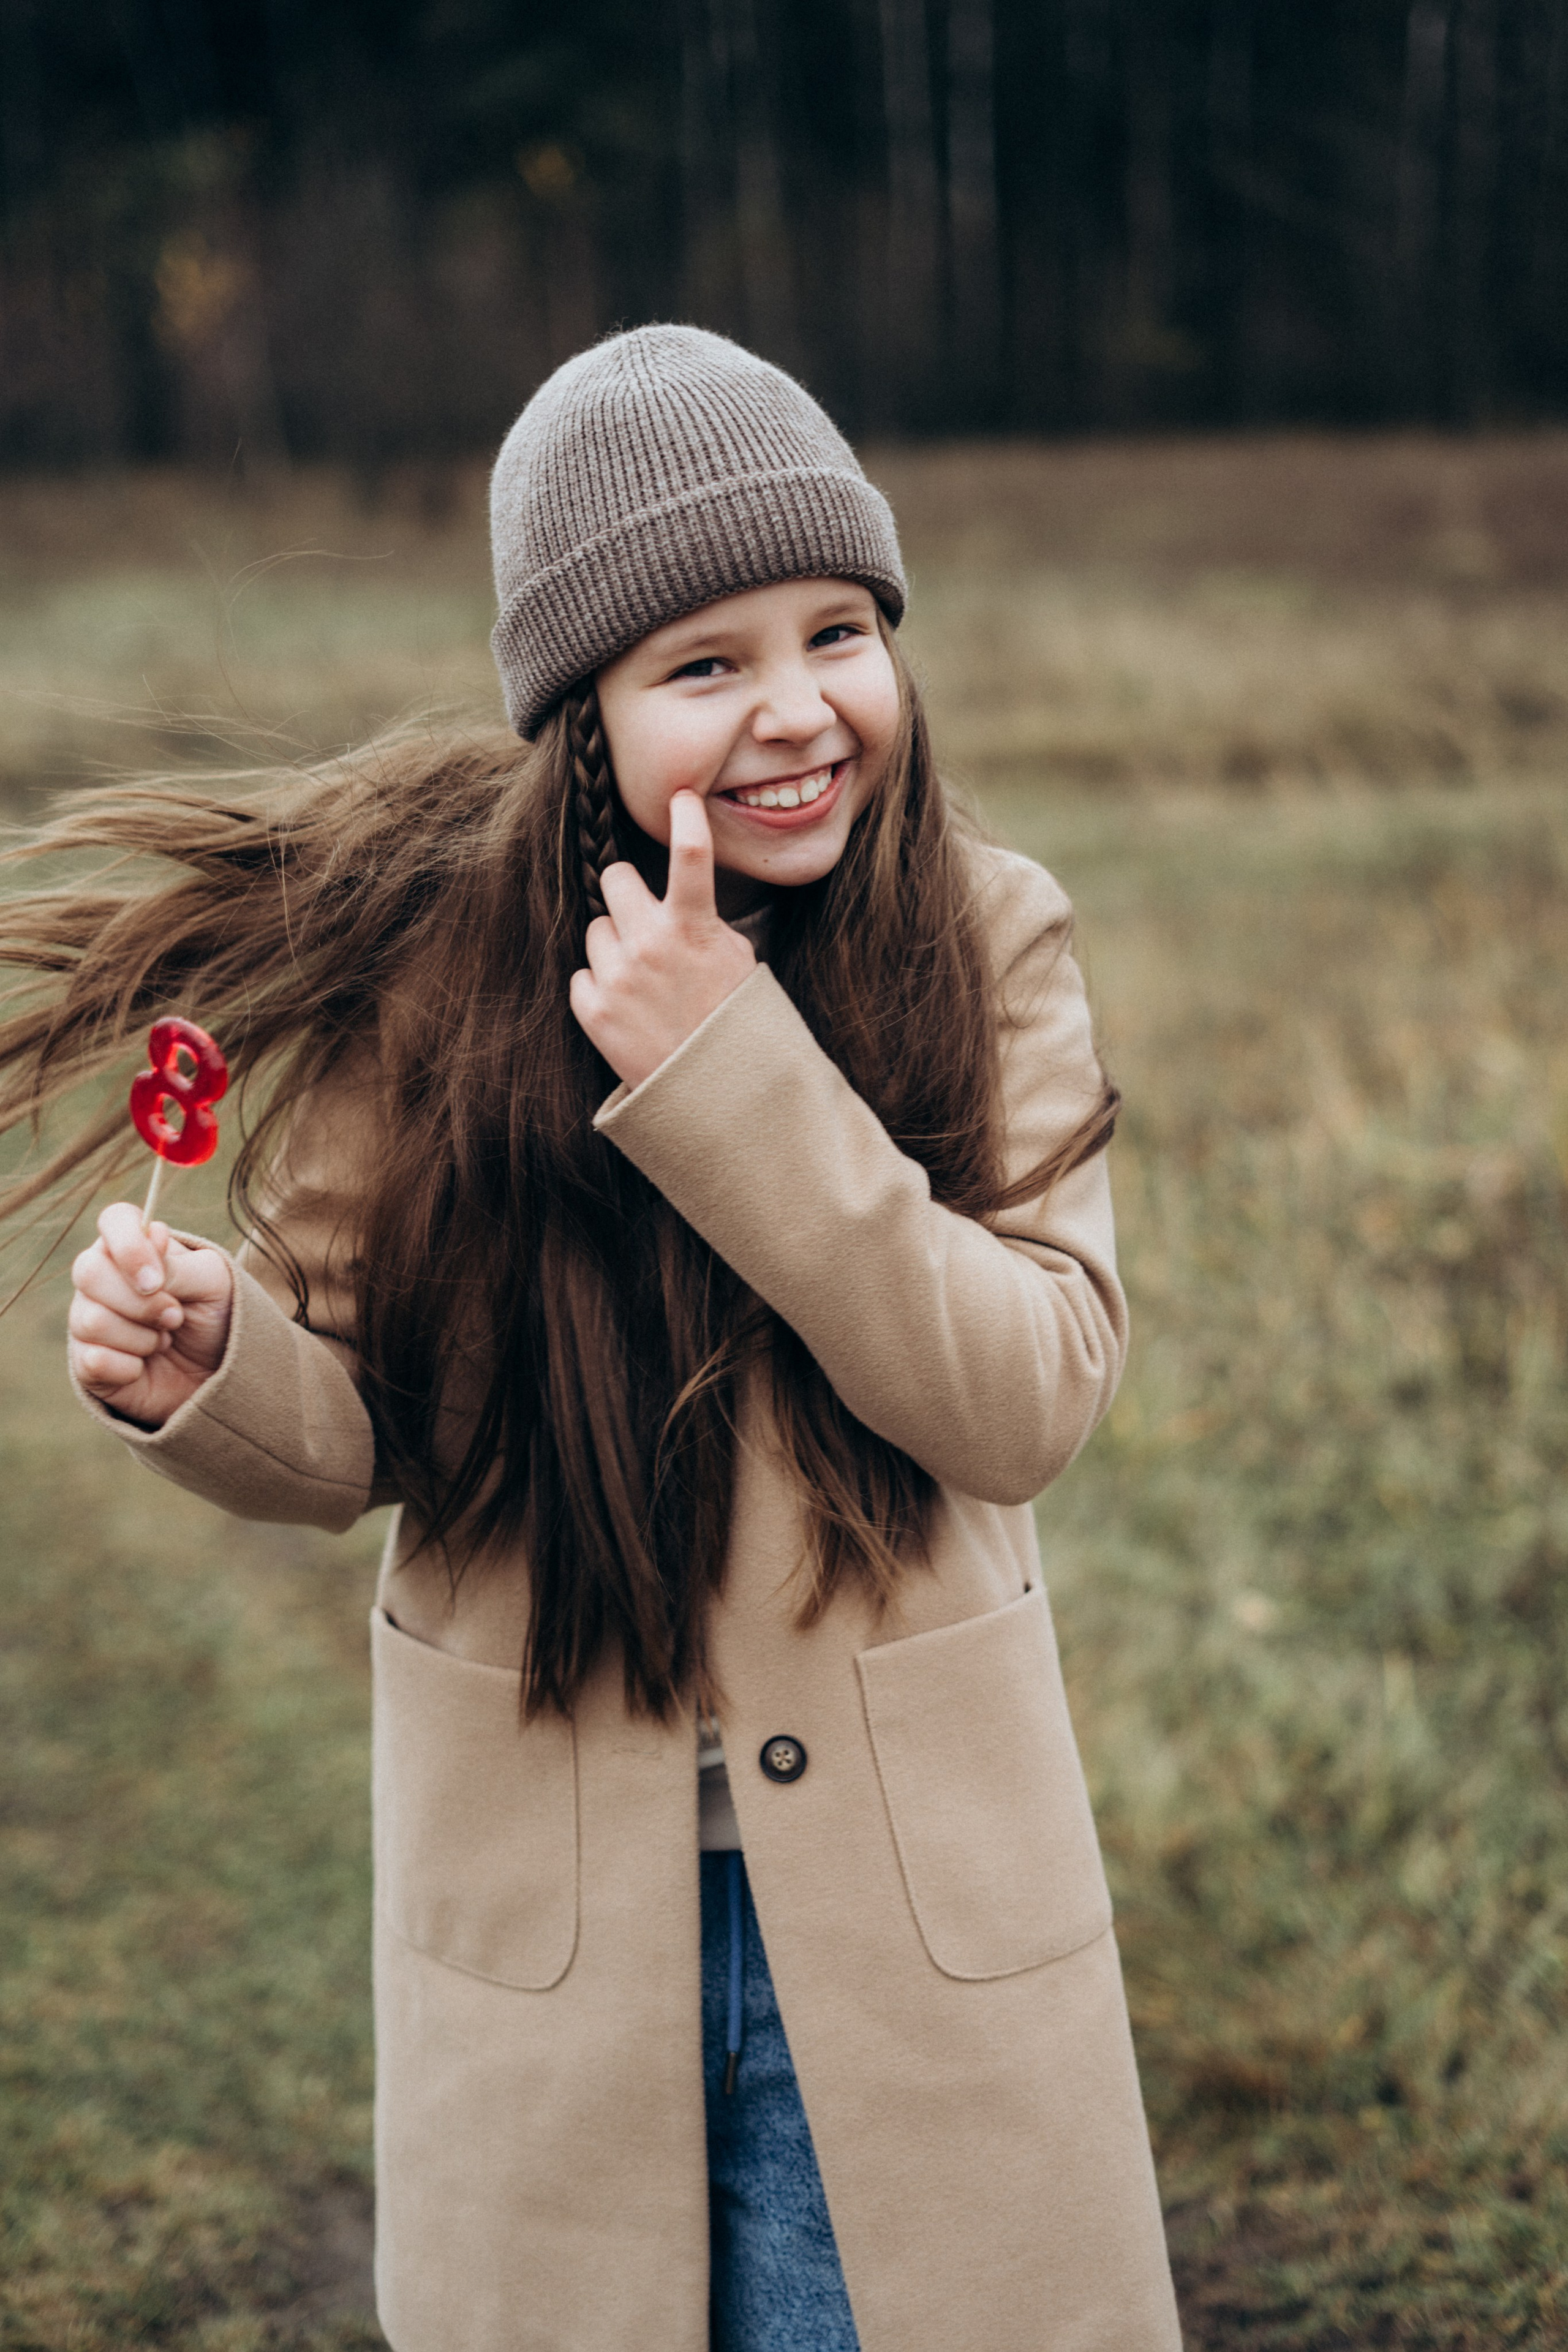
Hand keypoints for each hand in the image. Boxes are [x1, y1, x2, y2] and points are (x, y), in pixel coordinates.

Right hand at [68, 1202, 234, 1427]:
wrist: (219, 1377)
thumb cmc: (215, 1319)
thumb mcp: (213, 1285)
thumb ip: (179, 1265)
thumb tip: (150, 1239)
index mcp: (134, 1247)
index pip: (114, 1220)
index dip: (130, 1246)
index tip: (157, 1280)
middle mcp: (102, 1278)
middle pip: (88, 1272)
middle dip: (142, 1303)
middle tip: (176, 1317)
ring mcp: (88, 1318)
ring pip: (92, 1320)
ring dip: (143, 1337)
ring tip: (164, 1341)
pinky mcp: (86, 1361)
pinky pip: (94, 1360)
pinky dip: (131, 1367)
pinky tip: (144, 1367)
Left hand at [569, 791, 756, 1089]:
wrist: (715, 1093)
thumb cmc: (730, 1021)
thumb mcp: (735, 960)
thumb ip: (702, 922)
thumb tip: (674, 895)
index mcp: (693, 929)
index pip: (690, 857)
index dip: (686, 818)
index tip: (680, 795)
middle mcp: (650, 946)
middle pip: (614, 878)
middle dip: (626, 892)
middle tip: (643, 917)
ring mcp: (617, 977)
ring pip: (596, 929)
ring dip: (614, 945)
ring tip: (643, 981)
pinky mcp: (592, 1010)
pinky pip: (581, 975)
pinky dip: (600, 987)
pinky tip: (628, 1009)